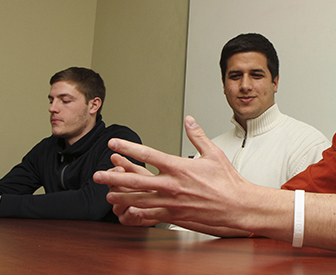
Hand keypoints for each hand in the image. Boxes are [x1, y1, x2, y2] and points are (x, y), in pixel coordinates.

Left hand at [93, 116, 252, 227]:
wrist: (237, 205)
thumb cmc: (227, 180)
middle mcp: (172, 185)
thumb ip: (197, 136)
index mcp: (179, 166)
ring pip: (139, 200)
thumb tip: (189, 120)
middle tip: (98, 175)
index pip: (148, 154)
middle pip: (136, 180)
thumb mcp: (213, 152)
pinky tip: (127, 212)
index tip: (114, 143)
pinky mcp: (176, 215)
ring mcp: (172, 202)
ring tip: (107, 195)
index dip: (128, 147)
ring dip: (121, 197)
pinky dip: (137, 213)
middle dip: (114, 177)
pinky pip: (151, 215)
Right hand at [105, 159, 160, 226]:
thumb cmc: (153, 186)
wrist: (165, 204)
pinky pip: (126, 215)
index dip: (115, 172)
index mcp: (118, 182)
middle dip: (123, 185)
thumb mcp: (142, 173)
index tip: (121, 168)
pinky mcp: (125, 220)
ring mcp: (119, 208)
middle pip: (113, 189)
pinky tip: (139, 207)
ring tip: (143, 194)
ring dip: (130, 198)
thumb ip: (128, 166)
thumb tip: (114, 157)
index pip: (110, 176)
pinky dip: (133, 211)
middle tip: (134, 182)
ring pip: (117, 203)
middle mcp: (116, 196)